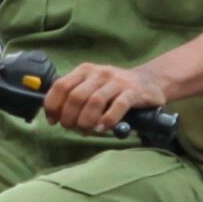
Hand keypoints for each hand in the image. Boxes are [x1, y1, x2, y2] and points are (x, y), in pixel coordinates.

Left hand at [45, 62, 169, 136]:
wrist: (150, 82)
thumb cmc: (115, 89)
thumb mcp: (92, 86)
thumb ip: (74, 96)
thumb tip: (54, 117)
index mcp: (85, 70)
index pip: (61, 85)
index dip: (53, 105)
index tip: (53, 120)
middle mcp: (100, 73)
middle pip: (76, 96)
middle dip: (69, 116)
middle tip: (72, 128)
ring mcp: (117, 81)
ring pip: (94, 101)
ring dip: (86, 120)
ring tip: (86, 131)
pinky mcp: (134, 92)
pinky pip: (118, 106)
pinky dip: (108, 119)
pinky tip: (103, 128)